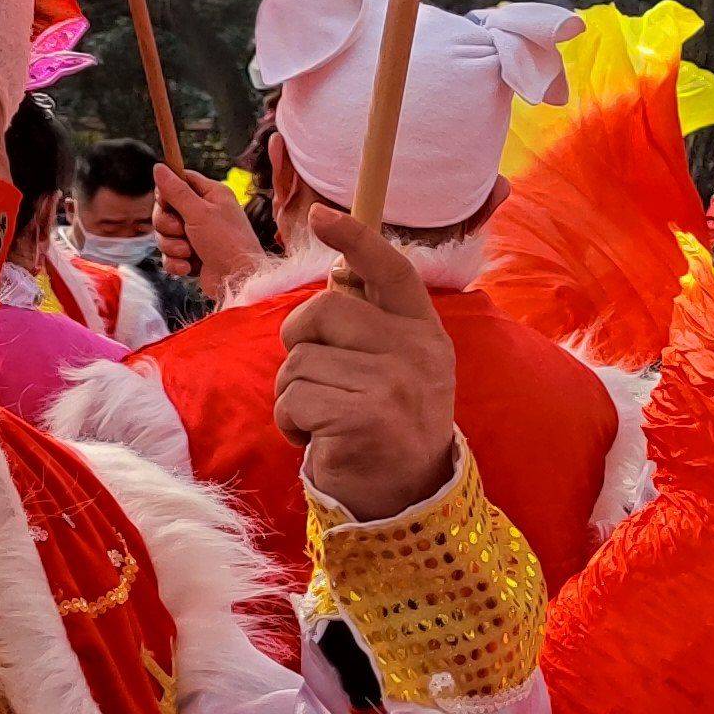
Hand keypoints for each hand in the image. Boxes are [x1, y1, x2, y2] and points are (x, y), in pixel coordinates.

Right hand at [157, 162, 267, 289]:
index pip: (180, 180)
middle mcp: (204, 212)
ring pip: (166, 234)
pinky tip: (189, 267)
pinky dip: (176, 262)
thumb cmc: (226, 243)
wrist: (238, 281)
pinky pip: (170, 255)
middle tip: (181, 231)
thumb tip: (159, 167)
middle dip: (167, 225)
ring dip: (172, 246)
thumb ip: (176, 190)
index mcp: (211, 194)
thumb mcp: (199, 212)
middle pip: (166, 210)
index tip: (166, 203)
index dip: (167, 192)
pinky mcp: (193, 256)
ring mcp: (198, 235)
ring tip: (189, 252)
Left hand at [275, 207, 462, 523]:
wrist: (404, 498)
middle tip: (318, 380)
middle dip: (299, 344)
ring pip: (299, 361)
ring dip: (294, 394)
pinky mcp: (365, 416)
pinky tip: (316, 439)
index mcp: (423, 330)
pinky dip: (290, 423)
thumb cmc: (383, 423)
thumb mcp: (393, 365)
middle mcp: (417, 351)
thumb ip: (371, 322)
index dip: (356, 239)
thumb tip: (337, 274)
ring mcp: (394, 383)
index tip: (323, 216)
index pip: (391, 270)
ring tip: (324, 419)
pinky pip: (294, 398)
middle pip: (322, 311)